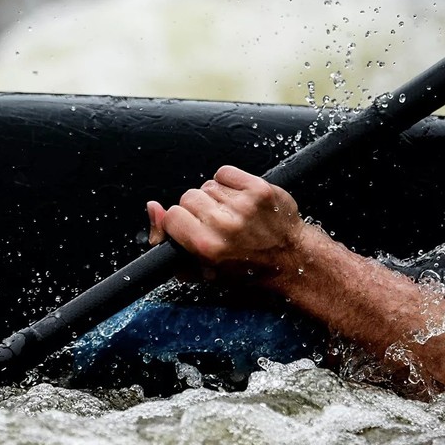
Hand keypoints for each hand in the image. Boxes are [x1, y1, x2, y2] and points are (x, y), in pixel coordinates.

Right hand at [146, 165, 305, 283]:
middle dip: (197, 209)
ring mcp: (244, 204)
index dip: (180, 223)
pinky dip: (229, 182)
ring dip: (215, 197)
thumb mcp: (202, 271)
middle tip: (216, 224)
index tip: (192, 230)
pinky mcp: (260, 189)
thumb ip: (170, 243)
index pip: (172, 216)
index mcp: (208, 247)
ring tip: (232, 215)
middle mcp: (225, 225)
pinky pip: (226, 172)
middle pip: (188, 197)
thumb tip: (153, 208)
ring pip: (208, 186)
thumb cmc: (246, 270)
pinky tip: (239, 199)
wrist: (291, 261)